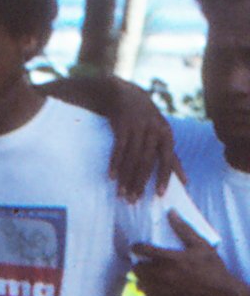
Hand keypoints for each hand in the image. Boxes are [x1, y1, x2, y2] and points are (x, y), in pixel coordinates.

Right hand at [101, 77, 174, 201]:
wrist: (126, 96)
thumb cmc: (147, 121)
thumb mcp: (162, 134)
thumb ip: (171, 156)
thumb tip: (185, 181)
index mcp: (166, 134)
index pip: (168, 159)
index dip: (164, 177)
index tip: (160, 195)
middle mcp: (154, 130)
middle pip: (147, 161)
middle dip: (140, 182)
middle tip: (134, 200)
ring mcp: (138, 127)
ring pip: (132, 158)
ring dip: (125, 178)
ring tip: (121, 194)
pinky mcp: (122, 126)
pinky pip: (118, 149)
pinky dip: (114, 164)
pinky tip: (111, 177)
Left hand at [130, 214, 249, 295]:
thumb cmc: (212, 270)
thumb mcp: (201, 246)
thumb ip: (184, 229)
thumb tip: (171, 212)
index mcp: (169, 258)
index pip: (143, 250)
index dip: (137, 247)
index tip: (136, 247)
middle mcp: (160, 275)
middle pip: (137, 268)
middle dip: (139, 264)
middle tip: (145, 262)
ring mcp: (159, 291)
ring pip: (139, 284)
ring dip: (143, 279)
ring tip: (152, 276)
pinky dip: (150, 292)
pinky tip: (159, 289)